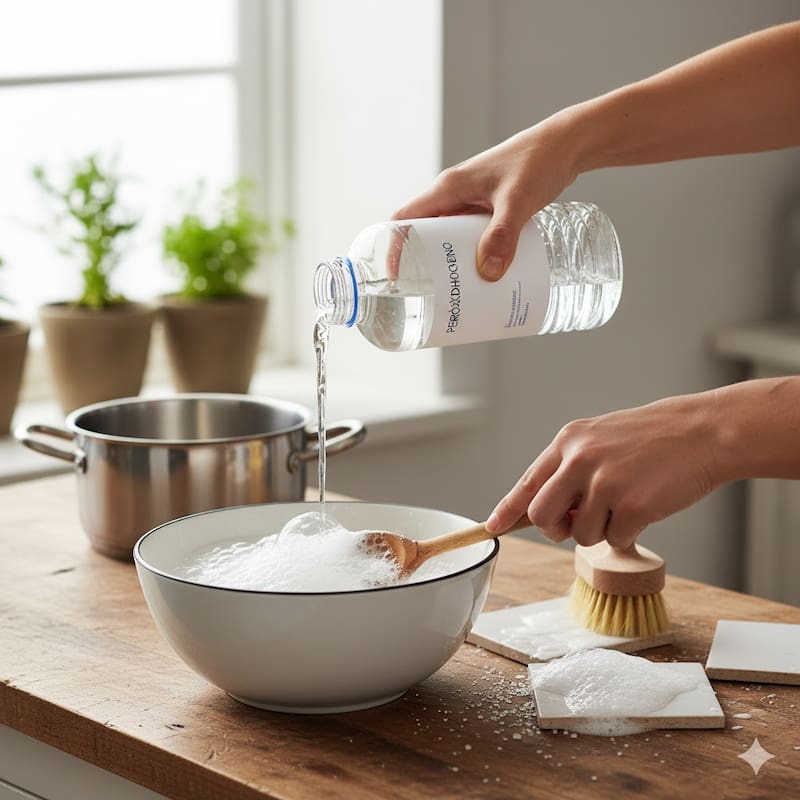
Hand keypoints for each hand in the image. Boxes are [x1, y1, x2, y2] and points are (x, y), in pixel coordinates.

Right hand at [392, 110, 582, 281]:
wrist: (566, 145)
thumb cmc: (538, 161)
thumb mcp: (518, 200)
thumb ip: (502, 234)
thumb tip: (487, 272)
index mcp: (448, 188)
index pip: (405, 219)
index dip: (394, 247)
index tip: (396, 277)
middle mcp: (453, 195)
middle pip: (426, 235)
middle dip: (424, 265)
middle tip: (430, 295)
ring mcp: (471, 203)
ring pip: (450, 238)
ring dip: (451, 263)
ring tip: (456, 293)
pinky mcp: (489, 210)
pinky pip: (471, 237)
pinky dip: (472, 256)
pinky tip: (484, 276)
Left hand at [485, 392, 722, 547]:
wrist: (702, 431)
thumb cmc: (652, 438)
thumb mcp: (600, 438)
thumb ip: (571, 468)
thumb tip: (546, 510)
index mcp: (569, 442)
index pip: (527, 483)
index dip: (507, 509)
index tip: (492, 526)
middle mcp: (580, 460)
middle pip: (542, 517)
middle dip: (556, 530)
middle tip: (576, 523)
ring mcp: (605, 484)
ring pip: (580, 535)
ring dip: (601, 530)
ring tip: (626, 502)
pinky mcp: (633, 506)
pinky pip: (615, 540)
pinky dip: (629, 533)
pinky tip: (645, 507)